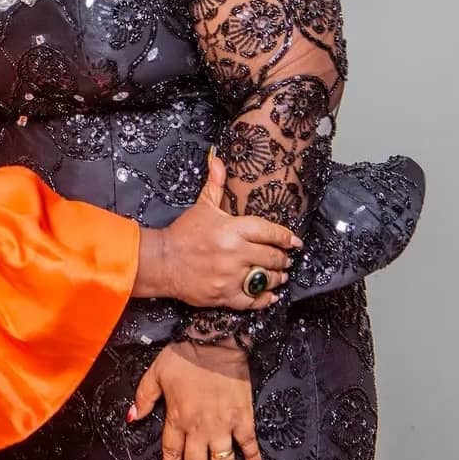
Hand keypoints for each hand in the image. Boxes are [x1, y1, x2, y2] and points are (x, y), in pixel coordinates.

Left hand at [129, 341, 259, 459]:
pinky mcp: (243, 416)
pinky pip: (248, 442)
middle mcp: (199, 427)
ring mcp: (223, 424)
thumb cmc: (183, 355)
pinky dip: (253, 458)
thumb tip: (130, 418)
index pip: (172, 454)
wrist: (214, 341)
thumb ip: (143, 397)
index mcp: (177, 417)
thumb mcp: (155, 372)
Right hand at [133, 154, 300, 307]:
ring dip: (277, 277)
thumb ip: (215, 184)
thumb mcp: (202, 206)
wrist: (163, 261)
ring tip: (281, 275)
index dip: (285, 237)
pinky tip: (271, 295)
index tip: (295, 241)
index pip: (268, 231)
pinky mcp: (225, 295)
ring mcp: (231, 276)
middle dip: (283, 258)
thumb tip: (218, 159)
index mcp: (232, 229)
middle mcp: (235, 252)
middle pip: (271, 256)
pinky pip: (253, 300)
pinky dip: (265, 299)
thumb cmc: (184, 232)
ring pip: (266, 279)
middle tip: (286, 258)